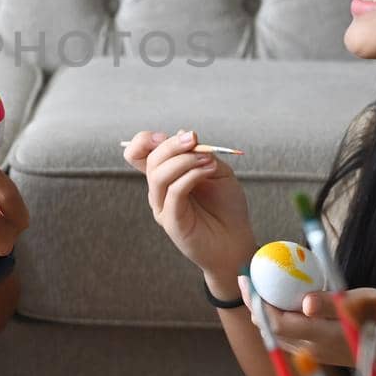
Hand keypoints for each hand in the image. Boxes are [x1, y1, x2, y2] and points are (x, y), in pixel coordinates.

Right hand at [124, 129, 255, 282]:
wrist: (236, 242)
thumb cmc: (227, 207)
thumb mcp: (217, 170)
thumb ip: (199, 153)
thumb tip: (181, 134)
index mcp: (165, 176)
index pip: (139, 153)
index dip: (147, 139)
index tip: (177, 136)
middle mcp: (159, 191)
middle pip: (149, 160)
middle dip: (172, 145)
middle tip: (194, 139)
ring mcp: (162, 207)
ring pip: (158, 175)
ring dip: (184, 160)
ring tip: (207, 159)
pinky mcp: (171, 221)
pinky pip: (173, 192)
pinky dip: (190, 176)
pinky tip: (208, 169)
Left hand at [254, 289, 375, 375]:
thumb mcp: (367, 306)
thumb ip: (334, 305)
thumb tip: (304, 303)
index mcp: (321, 336)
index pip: (277, 322)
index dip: (257, 301)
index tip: (247, 278)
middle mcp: (311, 349)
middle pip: (270, 329)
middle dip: (254, 303)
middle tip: (247, 277)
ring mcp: (313, 355)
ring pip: (276, 333)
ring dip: (263, 311)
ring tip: (256, 285)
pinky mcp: (316, 353)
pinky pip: (287, 335)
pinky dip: (277, 317)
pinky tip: (277, 299)